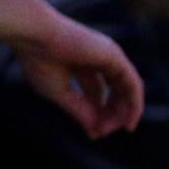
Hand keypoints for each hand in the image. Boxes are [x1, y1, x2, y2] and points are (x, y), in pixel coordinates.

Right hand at [11, 8, 143, 138]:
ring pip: (127, 90)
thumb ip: (79, 111)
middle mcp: (99, 58)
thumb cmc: (39, 59)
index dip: (97, 114)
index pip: (97, 93)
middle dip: (111, 114)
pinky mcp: (116, 57)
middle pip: (115, 92)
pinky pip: (133, 84)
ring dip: (123, 112)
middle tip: (102, 132)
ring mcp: (110, 56)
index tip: (94, 133)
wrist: (34, 35)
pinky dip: (134, 104)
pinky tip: (129, 121)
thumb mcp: (59, 93)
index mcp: (82, 63)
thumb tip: (96, 132)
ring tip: (116, 129)